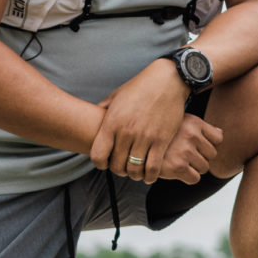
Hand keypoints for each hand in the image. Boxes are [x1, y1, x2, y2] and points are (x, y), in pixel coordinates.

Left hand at [93, 62, 197, 181]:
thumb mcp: (115, 96)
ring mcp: (145, 137)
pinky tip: (149, 175)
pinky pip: (153, 167)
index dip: (100, 164)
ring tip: (136, 173)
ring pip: (135, 169)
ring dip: (134, 175)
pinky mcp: (162, 140)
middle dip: (119, 171)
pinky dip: (150, 176)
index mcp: (112, 123)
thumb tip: (90, 117)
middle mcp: (126, 132)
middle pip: (117, 165)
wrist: (166, 81)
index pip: (98, 155)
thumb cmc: (139, 87)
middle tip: (123, 169)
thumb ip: (102, 110)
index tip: (105, 163)